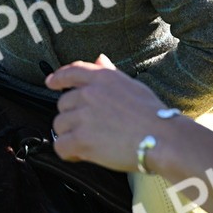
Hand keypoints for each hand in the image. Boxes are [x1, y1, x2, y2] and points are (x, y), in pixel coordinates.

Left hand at [47, 54, 212, 202]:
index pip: (71, 71)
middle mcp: (88, 93)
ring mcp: (83, 116)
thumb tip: (99, 58)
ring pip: (59, 125)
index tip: (51, 83)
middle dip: (71, 116)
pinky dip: (67, 152)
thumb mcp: (131, 85)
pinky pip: (60, 146)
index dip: (58, 77)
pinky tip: (78, 155)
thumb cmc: (152, 113)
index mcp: (101, 78)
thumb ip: (109, 72)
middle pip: (63, 103)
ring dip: (69, 134)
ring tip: (87, 143)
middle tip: (87, 128)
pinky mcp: (81, 140)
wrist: (161, 138)